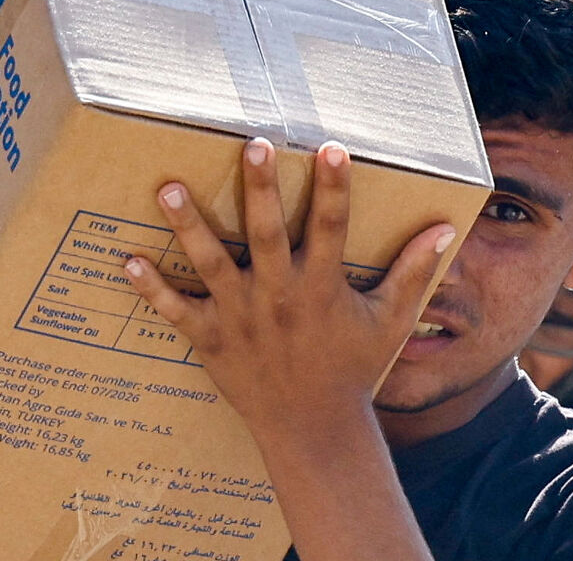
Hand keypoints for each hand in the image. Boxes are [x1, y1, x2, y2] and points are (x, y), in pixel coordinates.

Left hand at [124, 138, 454, 440]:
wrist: (313, 428)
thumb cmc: (351, 367)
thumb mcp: (388, 320)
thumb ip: (411, 272)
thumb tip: (446, 229)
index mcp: (323, 288)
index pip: (332, 228)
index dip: (334, 188)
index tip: (331, 147)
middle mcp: (280, 297)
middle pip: (268, 235)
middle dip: (261, 190)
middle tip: (252, 145)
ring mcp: (241, 317)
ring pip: (212, 264)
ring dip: (190, 227)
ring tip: (169, 189)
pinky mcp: (210, 339)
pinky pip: (176, 311)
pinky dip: (151, 288)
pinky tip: (125, 259)